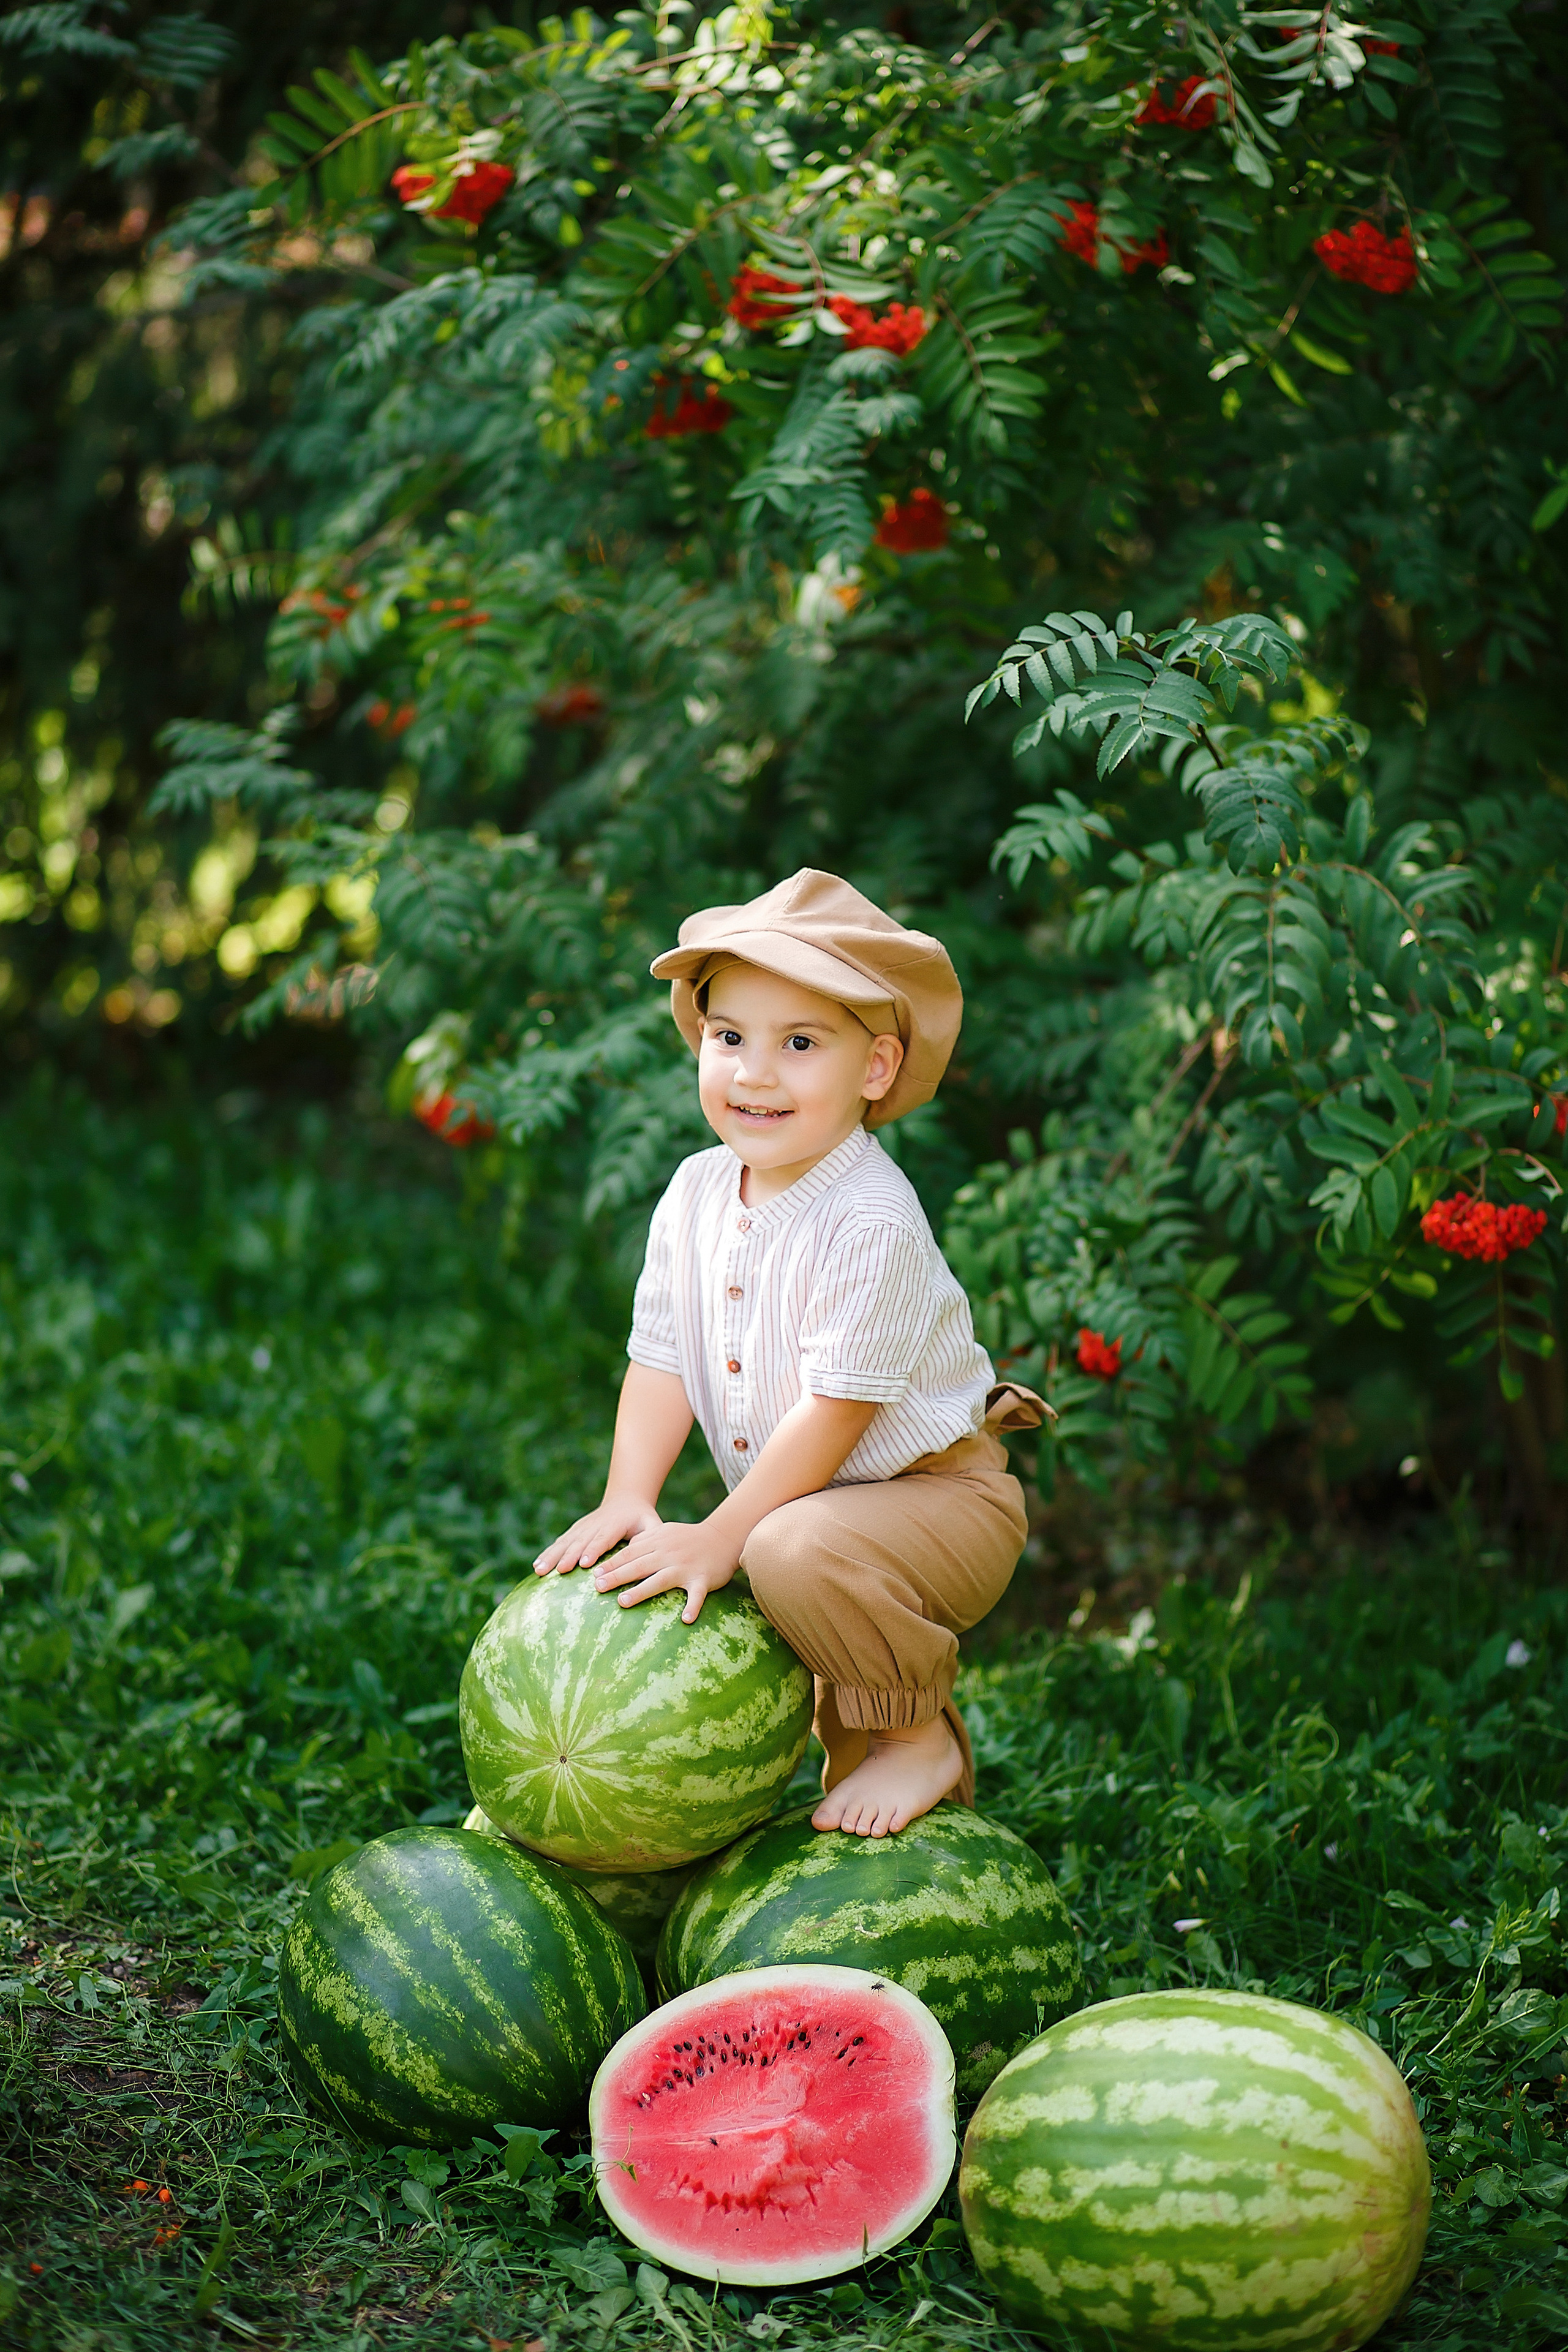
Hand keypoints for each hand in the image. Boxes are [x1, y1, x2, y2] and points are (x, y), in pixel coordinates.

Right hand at [533, 1495, 661, 1576]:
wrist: (625, 1500)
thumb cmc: (643, 1518)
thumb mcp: (652, 1524)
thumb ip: (652, 1536)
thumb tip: (644, 1554)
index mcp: (615, 1524)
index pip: (603, 1538)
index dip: (593, 1550)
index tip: (584, 1563)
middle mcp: (595, 1524)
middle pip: (580, 1541)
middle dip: (569, 1556)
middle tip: (560, 1570)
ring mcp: (582, 1527)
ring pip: (565, 1542)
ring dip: (552, 1556)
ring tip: (539, 1570)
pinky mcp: (575, 1531)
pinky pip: (560, 1543)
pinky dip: (548, 1554)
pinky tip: (536, 1566)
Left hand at [591, 1519, 739, 1622]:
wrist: (722, 1537)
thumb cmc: (689, 1537)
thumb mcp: (665, 1532)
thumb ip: (644, 1540)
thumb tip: (621, 1552)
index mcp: (658, 1541)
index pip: (630, 1553)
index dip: (612, 1564)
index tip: (594, 1575)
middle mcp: (669, 1554)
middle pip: (639, 1565)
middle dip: (617, 1576)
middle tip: (598, 1587)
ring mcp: (686, 1567)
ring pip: (660, 1579)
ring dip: (641, 1591)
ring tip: (623, 1602)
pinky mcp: (703, 1579)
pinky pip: (697, 1595)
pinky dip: (693, 1606)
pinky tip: (686, 1619)